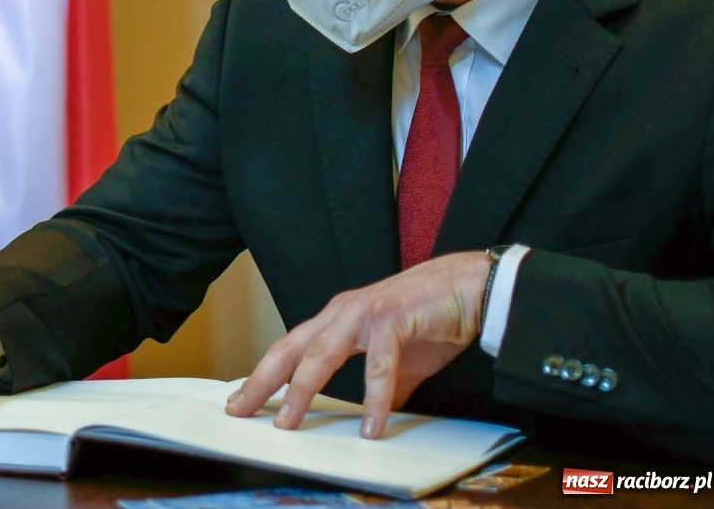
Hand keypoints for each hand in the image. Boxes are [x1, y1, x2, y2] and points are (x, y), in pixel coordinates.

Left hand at [225, 251, 489, 438]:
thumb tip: (373, 418)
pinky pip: (378, 364)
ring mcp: (364, 313)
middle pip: (291, 350)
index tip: (241, 400)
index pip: (290, 349)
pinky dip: (374, 397)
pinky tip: (370, 425)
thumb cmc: (433, 319)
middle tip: (241, 409)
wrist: (472, 288)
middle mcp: (342, 313)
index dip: (263, 374)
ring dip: (302, 390)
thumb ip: (382, 385)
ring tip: (289, 422)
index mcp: (337, 320)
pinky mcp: (392, 319)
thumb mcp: (399, 361)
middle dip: (263, 381)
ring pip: (321, 355)